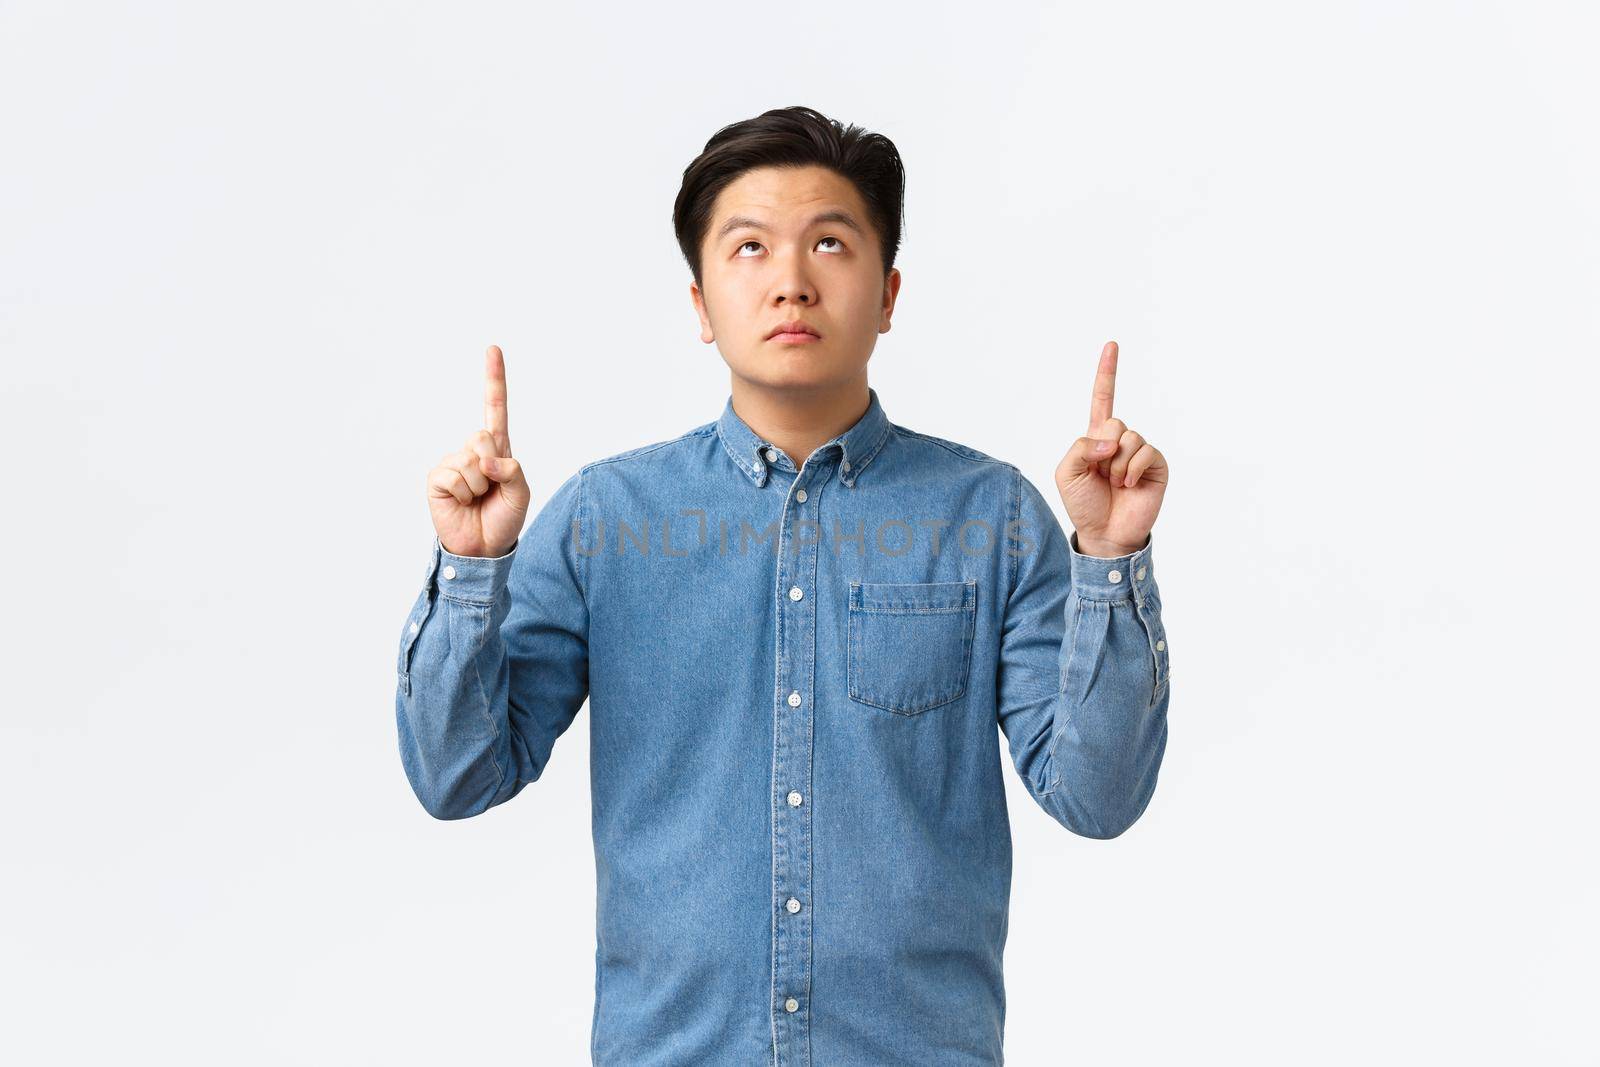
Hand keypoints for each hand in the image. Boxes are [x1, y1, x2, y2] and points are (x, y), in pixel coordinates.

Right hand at [426, 345, 532, 557]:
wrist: (484, 547)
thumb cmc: (503, 518)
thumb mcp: (521, 493)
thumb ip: (513, 471)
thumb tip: (488, 460)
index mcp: (497, 448)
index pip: (495, 408)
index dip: (494, 379)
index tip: (493, 348)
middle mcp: (473, 451)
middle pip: (482, 435)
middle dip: (492, 465)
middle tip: (490, 489)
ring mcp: (453, 462)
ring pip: (469, 460)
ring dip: (479, 486)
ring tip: (476, 499)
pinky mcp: (437, 478)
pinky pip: (453, 475)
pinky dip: (462, 493)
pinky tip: (461, 502)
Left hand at [1054, 341, 1168, 555]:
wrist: (1104, 533)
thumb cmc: (1083, 504)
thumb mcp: (1066, 472)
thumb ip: (1081, 447)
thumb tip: (1113, 439)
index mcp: (1097, 437)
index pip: (1103, 398)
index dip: (1107, 372)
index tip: (1112, 345)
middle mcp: (1121, 440)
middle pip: (1116, 422)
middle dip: (1104, 448)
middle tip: (1102, 474)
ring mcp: (1140, 452)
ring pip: (1130, 438)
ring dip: (1117, 464)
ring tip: (1115, 484)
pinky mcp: (1156, 465)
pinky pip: (1145, 451)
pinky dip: (1131, 469)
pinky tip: (1128, 485)